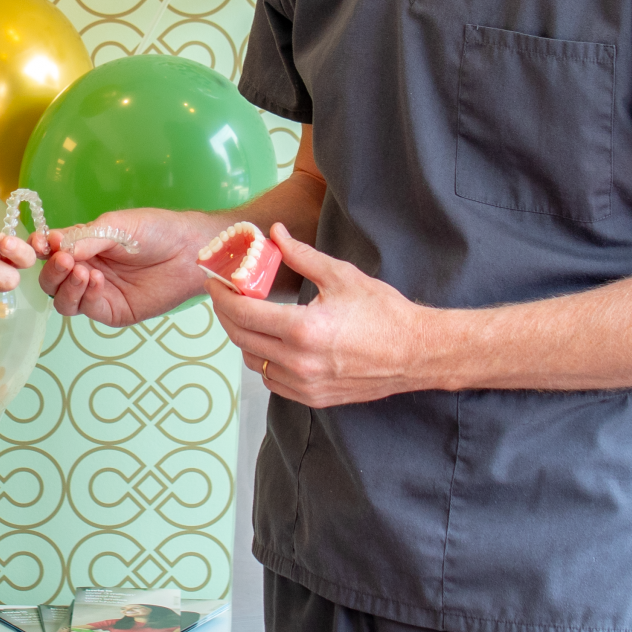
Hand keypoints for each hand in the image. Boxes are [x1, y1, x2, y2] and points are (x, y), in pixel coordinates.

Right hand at [31, 208, 215, 327]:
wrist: (190, 250)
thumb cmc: (156, 230)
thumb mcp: (116, 226)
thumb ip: (85, 238)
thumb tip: (56, 248)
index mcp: (82, 245)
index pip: (50, 250)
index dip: (38, 248)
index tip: (38, 244)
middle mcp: (85, 269)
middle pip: (51, 279)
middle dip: (52, 270)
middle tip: (64, 259)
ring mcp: (98, 293)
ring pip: (63, 299)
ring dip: (65, 286)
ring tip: (82, 271)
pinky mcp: (114, 311)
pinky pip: (88, 309)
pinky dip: (86, 296)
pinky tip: (96, 280)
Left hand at [210, 223, 438, 406]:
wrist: (416, 352)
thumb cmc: (384, 313)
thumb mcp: (341, 275)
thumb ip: (300, 256)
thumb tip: (275, 234)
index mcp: (303, 329)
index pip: (244, 313)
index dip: (223, 295)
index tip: (216, 282)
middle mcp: (299, 362)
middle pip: (241, 339)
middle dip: (227, 314)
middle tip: (227, 295)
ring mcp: (305, 384)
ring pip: (254, 362)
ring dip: (245, 339)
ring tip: (251, 317)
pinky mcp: (313, 398)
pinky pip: (272, 380)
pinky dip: (265, 361)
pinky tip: (273, 343)